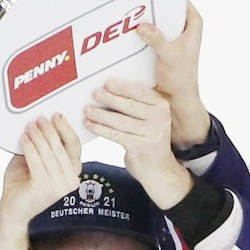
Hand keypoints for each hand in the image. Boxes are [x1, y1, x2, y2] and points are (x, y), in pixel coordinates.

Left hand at [0, 116, 82, 249]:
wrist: (12, 211)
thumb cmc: (22, 185)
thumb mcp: (34, 160)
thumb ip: (39, 145)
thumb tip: (37, 122)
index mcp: (72, 172)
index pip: (74, 146)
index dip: (66, 129)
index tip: (56, 115)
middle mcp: (71, 180)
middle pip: (61, 147)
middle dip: (49, 130)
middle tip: (38, 118)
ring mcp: (60, 186)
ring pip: (49, 153)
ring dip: (38, 137)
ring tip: (29, 126)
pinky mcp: (46, 188)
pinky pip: (37, 161)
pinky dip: (30, 148)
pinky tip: (24, 138)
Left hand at [84, 80, 191, 207]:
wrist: (158, 167)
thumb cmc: (148, 137)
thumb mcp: (149, 118)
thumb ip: (137, 104)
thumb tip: (109, 88)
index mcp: (162, 105)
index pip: (140, 92)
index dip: (122, 87)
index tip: (107, 82)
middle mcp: (159, 118)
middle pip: (130, 106)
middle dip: (110, 98)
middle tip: (94, 93)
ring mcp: (151, 134)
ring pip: (120, 121)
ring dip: (101, 115)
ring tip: (88, 110)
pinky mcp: (140, 147)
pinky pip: (116, 135)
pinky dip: (101, 129)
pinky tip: (90, 124)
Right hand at [135, 0, 209, 148]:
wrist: (175, 100)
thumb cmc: (181, 79)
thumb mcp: (170, 57)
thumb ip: (158, 40)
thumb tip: (143, 26)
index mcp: (193, 23)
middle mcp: (182, 25)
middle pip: (163, 5)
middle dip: (149, 1)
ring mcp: (170, 34)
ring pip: (154, 18)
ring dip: (141, 16)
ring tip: (124, 8)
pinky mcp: (159, 43)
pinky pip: (147, 30)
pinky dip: (137, 30)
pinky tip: (123, 27)